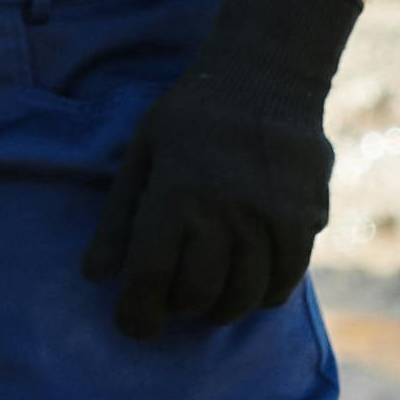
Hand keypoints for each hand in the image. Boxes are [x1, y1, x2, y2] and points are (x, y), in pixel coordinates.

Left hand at [83, 0, 359, 341]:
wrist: (264, 76)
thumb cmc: (191, 116)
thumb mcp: (142, 153)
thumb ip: (119, 217)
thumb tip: (94, 276)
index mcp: (176, 192)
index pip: (150, 277)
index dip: (137, 313)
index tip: (133, 323)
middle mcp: (224, 210)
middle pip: (197, 293)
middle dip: (177, 308)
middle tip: (171, 300)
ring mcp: (269, 216)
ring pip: (243, 295)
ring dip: (220, 308)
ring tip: (209, 298)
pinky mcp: (304, 217)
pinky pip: (285, 280)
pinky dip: (263, 295)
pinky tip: (249, 286)